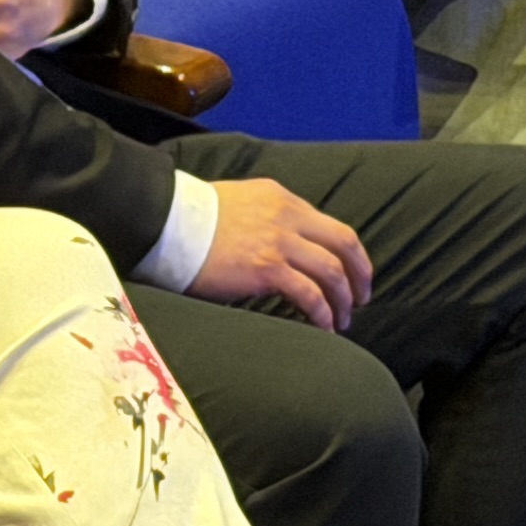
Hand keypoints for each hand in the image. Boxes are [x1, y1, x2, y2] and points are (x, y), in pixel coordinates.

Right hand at [189, 176, 371, 329]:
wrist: (165, 223)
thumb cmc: (192, 218)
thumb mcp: (239, 202)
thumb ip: (267, 217)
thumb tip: (284, 244)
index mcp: (281, 199)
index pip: (332, 226)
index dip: (351, 255)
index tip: (354, 275)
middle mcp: (286, 217)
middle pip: (343, 245)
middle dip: (359, 276)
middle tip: (360, 300)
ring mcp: (278, 242)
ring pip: (331, 272)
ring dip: (342, 300)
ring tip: (342, 320)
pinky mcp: (266, 269)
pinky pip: (308, 294)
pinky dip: (322, 312)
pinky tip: (323, 327)